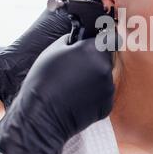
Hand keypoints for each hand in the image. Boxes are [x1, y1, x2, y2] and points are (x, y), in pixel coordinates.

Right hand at [0, 30, 116, 153]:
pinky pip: (103, 95)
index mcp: (94, 51)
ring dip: (95, 79)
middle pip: (107, 59)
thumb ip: (75, 40)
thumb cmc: (43, 81)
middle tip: (77, 69)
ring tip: (74, 86)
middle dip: (96, 61)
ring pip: (105, 78)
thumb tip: (84, 38)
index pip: (110, 39)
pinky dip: (94, 96)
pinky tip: (78, 98)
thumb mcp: (54, 50)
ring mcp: (108, 89)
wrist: (42, 115)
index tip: (99, 44)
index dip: (104, 41)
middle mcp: (106, 68)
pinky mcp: (107, 106)